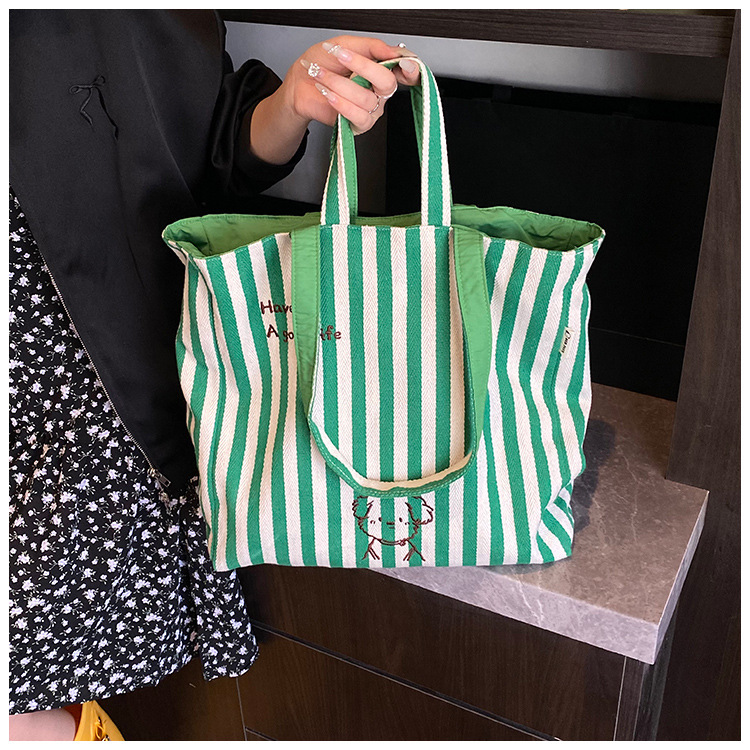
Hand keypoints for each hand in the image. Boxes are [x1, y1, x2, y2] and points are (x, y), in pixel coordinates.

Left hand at [284, 36, 420, 134]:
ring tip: (321, 74)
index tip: (406, 63)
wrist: (299, 85)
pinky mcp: (359, 124)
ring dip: (339, 83)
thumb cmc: (321, 64)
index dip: (411, 70)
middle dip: (362, 67)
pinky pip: (358, 116)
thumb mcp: (346, 44)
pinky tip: (328, 93)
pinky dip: (340, 102)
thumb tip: (394, 50)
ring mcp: (371, 109)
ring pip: (367, 99)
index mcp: (380, 70)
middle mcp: (378, 92)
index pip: (406, 72)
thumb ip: (372, 47)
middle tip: (341, 56)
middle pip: (387, 83)